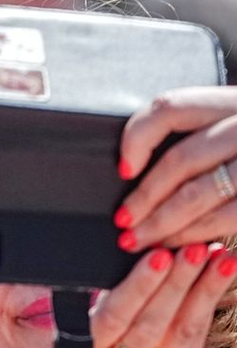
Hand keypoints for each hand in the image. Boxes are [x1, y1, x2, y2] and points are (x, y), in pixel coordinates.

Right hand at [48, 243, 235, 347]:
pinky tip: (221, 275)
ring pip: (180, 331)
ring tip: (215, 253)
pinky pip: (194, 339)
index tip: (155, 256)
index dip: (136, 289)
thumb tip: (119, 272)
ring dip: (200, 288)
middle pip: (152, 324)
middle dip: (174, 282)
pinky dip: (207, 305)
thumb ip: (101, 327)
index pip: (114, 323)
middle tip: (192, 244)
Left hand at [116, 86, 236, 250]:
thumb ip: (199, 136)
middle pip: (181, 159)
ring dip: (161, 223)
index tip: (123, 169)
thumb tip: (131, 168)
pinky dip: (193, 234)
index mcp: (232, 102)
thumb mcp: (230, 128)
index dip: (137, 138)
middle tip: (122, 222)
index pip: (171, 107)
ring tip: (138, 240)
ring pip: (198, 193)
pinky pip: (224, 217)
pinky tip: (176, 245)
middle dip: (144, 197)